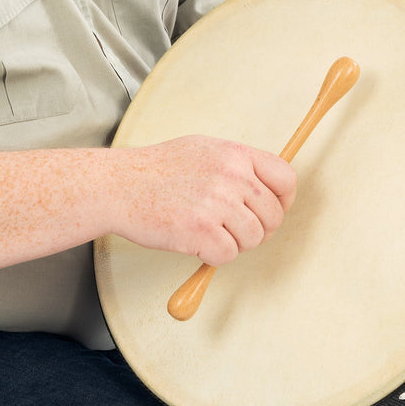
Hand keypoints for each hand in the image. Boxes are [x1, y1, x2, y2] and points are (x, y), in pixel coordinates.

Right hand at [107, 135, 296, 264]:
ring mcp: (217, 203)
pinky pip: (228, 255)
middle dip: (258, 229)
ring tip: (208, 231)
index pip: (286, 178)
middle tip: (233, 230)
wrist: (119, 185)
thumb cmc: (157, 169)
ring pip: (253, 239)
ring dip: (234, 243)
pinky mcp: (200, 230)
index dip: (284, 200)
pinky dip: (213, 256)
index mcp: (236, 154)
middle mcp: (232, 176)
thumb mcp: (204, 150)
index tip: (272, 210)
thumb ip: (237, 165)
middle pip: (274, 216)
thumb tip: (268, 187)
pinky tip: (195, 241)